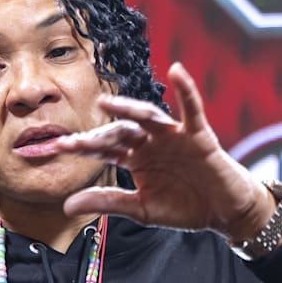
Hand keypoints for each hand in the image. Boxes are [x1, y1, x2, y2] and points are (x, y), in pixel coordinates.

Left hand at [53, 62, 274, 240]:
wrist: (222, 212)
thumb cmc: (183, 207)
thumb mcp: (140, 208)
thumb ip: (106, 202)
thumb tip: (67, 206)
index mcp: (134, 158)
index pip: (104, 148)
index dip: (83, 147)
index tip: (59, 146)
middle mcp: (150, 142)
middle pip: (121, 131)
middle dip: (99, 134)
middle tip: (75, 137)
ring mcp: (174, 136)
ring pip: (148, 116)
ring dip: (129, 108)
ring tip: (107, 102)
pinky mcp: (198, 135)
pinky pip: (192, 108)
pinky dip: (186, 89)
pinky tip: (177, 70)